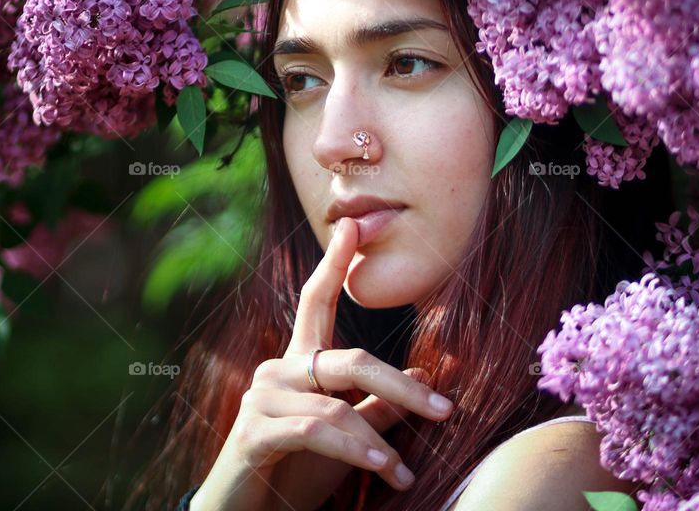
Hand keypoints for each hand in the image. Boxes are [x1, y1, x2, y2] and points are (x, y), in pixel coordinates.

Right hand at [191, 217, 453, 510]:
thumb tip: (427, 376)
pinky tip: (383, 468)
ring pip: (335, 408)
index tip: (351, 225)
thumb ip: (380, 407)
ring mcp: (261, 400)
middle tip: (444, 410)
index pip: (315, 302)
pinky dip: (355, 451)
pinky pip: (315, 432)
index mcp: (298, 365)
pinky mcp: (253, 432)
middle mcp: (277, 371)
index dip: (333, 264)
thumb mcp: (349, 437)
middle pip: (346, 359)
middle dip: (399, 385)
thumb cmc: (297, 470)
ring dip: (377, 443)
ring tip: (405, 472)